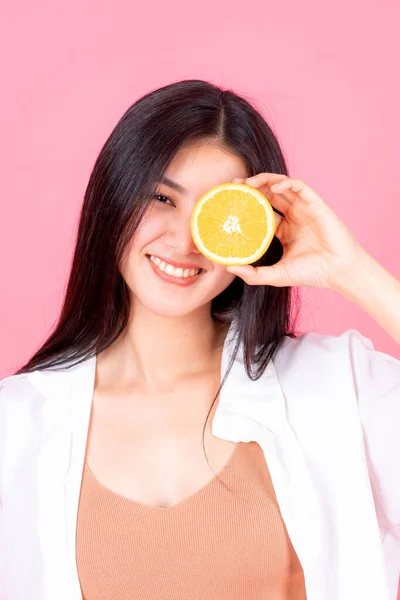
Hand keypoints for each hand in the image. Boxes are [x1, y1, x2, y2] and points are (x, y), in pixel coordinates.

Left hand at [227, 173, 366, 289]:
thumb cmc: (311, 273)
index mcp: (283, 231)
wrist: (338, 271)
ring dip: (265, 181)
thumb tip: (228, 266)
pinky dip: (286, 184)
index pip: (260, 212)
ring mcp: (304, 209)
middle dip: (251, 187)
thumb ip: (253, 274)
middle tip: (233, 185)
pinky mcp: (315, 203)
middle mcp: (292, 217)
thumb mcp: (276, 275)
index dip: (246, 205)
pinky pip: (299, 186)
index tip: (229, 203)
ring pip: (281, 186)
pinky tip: (273, 188)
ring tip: (249, 183)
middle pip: (268, 195)